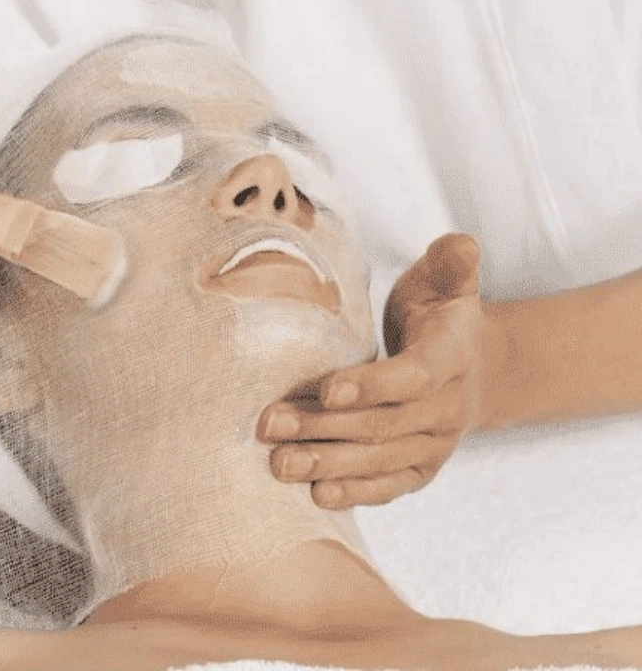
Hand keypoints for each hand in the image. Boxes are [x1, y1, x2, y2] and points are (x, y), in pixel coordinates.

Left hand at [259, 233, 485, 508]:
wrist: (470, 369)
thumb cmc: (439, 318)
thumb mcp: (446, 283)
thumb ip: (452, 264)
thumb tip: (461, 244)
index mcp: (454, 356)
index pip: (414, 376)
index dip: (372, 385)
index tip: (326, 390)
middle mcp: (449, 407)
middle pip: (384, 424)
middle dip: (324, 427)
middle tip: (270, 424)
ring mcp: (436, 444)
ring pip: (380, 459)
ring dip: (327, 464)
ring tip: (279, 464)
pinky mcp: (421, 469)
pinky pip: (389, 485)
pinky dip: (354, 492)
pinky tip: (316, 495)